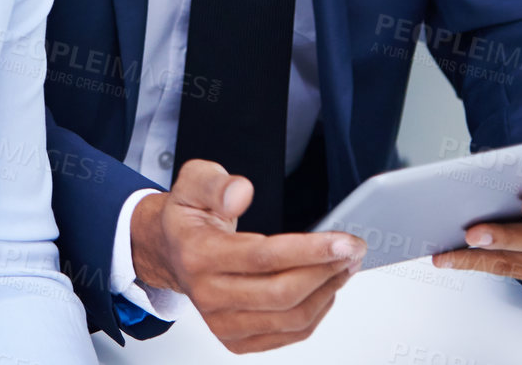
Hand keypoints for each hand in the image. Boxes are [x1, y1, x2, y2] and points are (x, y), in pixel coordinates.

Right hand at [130, 159, 365, 353]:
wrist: (169, 249)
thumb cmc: (188, 215)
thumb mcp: (193, 181)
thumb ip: (216, 183)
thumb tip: (241, 192)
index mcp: (198, 254)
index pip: (263, 257)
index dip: (309, 250)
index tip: (342, 240)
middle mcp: (208, 295)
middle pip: (282, 293)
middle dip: (326, 270)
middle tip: (352, 250)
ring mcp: (222, 322)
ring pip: (290, 318)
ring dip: (327, 292)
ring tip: (345, 266)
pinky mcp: (236, 339)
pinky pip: (288, 334)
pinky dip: (316, 312)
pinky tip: (325, 288)